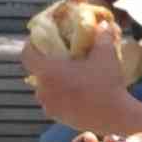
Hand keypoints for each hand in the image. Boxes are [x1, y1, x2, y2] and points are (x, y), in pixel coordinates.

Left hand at [21, 22, 135, 130]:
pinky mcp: (57, 117)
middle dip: (48, 65)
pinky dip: (60, 98)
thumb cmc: (107, 83)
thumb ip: (102, 36)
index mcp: (48, 71)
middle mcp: (42, 89)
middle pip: (38, 72)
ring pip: (45, 89)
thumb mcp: (106, 54)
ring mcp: (49, 105)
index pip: (27, 54)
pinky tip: (76, 94)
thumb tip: (103, 24)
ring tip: (70, 78)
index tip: (41, 42)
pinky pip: (53, 103)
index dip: (32, 46)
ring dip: (54, 82)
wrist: (114, 115)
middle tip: (62, 60)